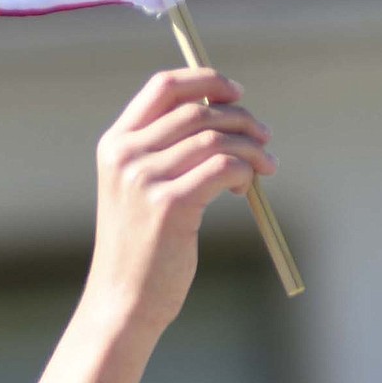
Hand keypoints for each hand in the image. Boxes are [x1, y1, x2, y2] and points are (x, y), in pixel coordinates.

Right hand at [84, 67, 275, 334]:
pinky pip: (224, 168)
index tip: (236, 93)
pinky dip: (245, 171)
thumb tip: (224, 117)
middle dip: (240, 119)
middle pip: (198, 112)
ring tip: (266, 165)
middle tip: (264, 138)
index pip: (164, 87)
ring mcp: (145, 179)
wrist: (123, 301)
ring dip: (250, 148)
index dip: (206, 81)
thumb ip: (165, 152)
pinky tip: (247, 187)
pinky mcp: (170, 205)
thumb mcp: (140, 191)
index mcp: (115, 145)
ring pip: (215, 139)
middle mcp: (126, 156)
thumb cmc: (140, 249)